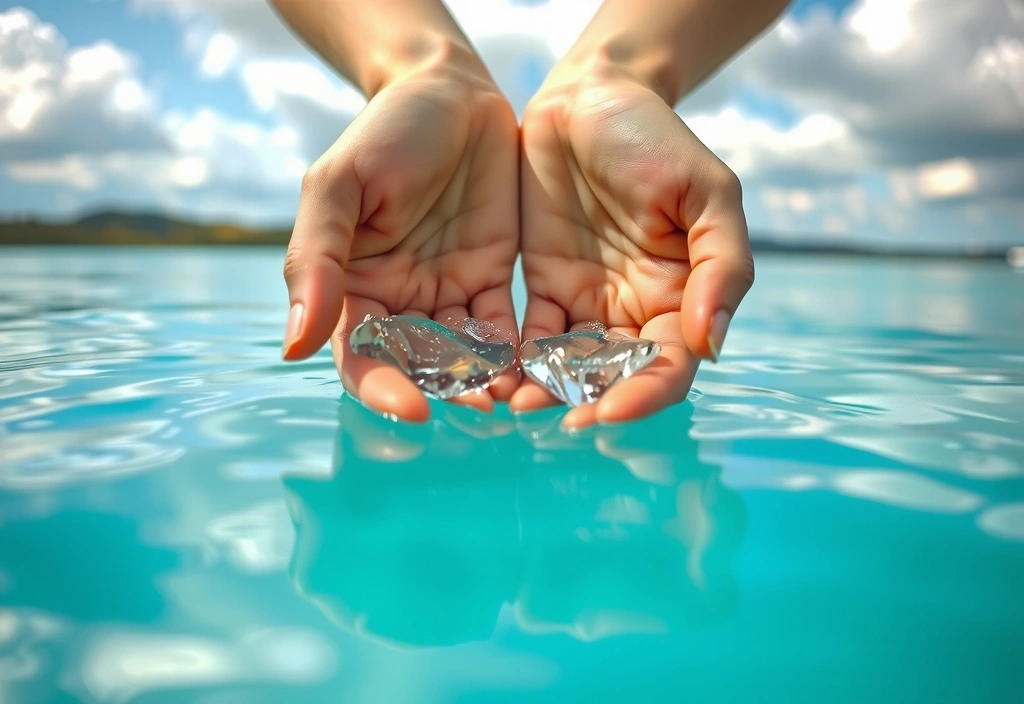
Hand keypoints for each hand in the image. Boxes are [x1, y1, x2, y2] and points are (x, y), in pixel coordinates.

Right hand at [281, 51, 519, 421]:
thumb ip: (315, 260)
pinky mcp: (490, 279)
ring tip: (513, 400)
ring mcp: (445, 293)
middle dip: (445, 392)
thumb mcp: (339, 185)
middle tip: (480, 409)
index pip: (361, 355)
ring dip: (485, 382)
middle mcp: (397, 301)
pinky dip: (515, 354)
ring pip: (462, 357)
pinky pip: (502, 329)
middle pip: (416, 367)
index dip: (382, 387)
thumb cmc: (384, 132)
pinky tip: (535, 370)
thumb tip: (294, 344)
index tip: (414, 410)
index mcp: (351, 287)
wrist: (448, 92)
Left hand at [510, 64, 754, 427]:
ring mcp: (588, 301)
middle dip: (587, 402)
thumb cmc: (657, 138)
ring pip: (571, 364)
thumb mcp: (707, 191)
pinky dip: (515, 359)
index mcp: (682, 296)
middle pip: (617, 376)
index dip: (644, 394)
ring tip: (513, 403)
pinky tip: (493, 374)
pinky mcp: (544, 285)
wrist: (592, 97)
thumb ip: (723, 266)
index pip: (669, 363)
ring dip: (546, 389)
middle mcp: (636, 309)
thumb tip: (713, 344)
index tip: (607, 412)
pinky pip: (531, 334)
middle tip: (551, 418)